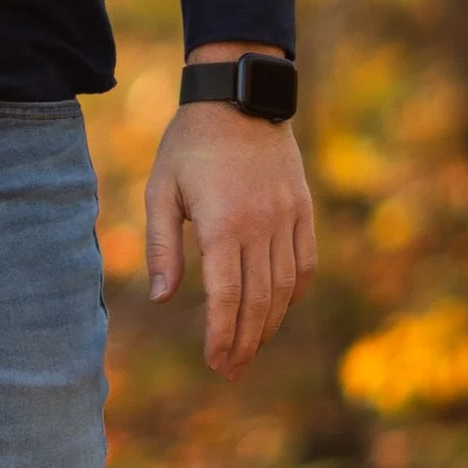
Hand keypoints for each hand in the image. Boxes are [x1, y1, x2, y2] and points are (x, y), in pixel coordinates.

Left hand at [145, 45, 316, 375]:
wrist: (239, 97)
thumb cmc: (190, 144)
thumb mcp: (162, 190)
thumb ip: (162, 247)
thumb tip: (163, 299)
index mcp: (223, 224)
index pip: (226, 297)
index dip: (222, 335)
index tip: (214, 362)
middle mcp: (262, 226)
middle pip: (258, 301)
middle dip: (245, 342)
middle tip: (231, 371)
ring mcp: (288, 218)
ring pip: (285, 287)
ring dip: (269, 324)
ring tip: (251, 349)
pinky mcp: (303, 209)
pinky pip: (305, 263)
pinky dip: (293, 292)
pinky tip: (278, 309)